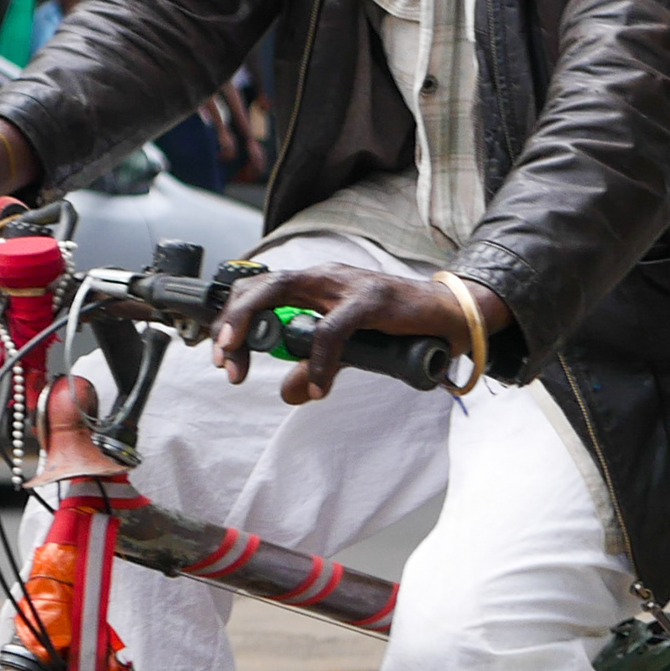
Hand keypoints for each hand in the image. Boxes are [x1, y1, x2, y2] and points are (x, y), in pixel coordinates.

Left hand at [215, 259, 508, 405]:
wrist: (448, 315)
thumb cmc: (395, 326)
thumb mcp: (348, 351)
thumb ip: (317, 366)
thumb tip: (289, 394)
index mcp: (312, 285)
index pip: (257, 290)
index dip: (232, 320)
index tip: (221, 357)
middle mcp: (322, 277)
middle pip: (260, 286)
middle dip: (231, 321)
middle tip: (221, 360)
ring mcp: (344, 284)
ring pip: (282, 291)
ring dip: (252, 326)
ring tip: (239, 366)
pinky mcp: (370, 300)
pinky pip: (333, 329)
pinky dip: (319, 360)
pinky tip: (317, 387)